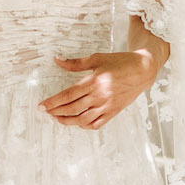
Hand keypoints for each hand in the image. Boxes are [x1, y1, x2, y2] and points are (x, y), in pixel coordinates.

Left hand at [43, 43, 163, 130]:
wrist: (143, 70)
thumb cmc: (120, 62)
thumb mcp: (97, 58)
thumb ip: (75, 63)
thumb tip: (57, 60)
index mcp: (94, 82)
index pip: (68, 95)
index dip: (53, 102)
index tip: (41, 106)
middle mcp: (100, 96)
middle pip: (72, 109)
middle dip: (56, 112)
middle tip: (46, 111)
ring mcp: (107, 106)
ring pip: (82, 120)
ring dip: (67, 121)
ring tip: (57, 118)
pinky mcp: (113, 112)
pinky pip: (96, 124)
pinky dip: (85, 125)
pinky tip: (77, 122)